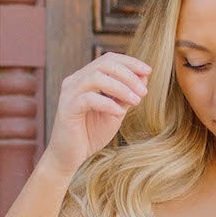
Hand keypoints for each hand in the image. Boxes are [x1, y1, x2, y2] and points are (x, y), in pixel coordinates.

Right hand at [46, 50, 151, 175]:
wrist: (71, 157)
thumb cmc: (91, 134)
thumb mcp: (115, 112)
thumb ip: (126, 96)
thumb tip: (144, 78)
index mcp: (86, 78)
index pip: (109, 59)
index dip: (130, 62)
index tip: (149, 71)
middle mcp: (75, 81)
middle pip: (103, 64)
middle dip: (128, 75)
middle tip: (144, 90)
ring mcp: (69, 93)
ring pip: (95, 77)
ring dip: (120, 87)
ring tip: (136, 101)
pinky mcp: (66, 108)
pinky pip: (88, 99)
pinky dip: (107, 104)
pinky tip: (119, 112)